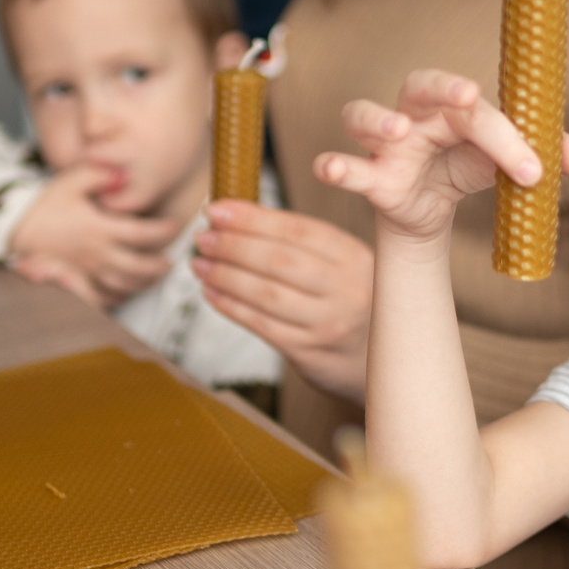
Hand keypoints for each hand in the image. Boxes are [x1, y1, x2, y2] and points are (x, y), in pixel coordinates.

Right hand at [8, 163, 180, 305]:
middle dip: (158, 266)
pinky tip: (124, 295)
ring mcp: (87, 270)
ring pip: (123, 284)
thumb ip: (100, 174)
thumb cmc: (46, 203)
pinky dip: (114, 298)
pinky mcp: (75, 281)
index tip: (174, 227)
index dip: (163, 231)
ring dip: (143, 283)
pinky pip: (98, 297)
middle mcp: (97, 253)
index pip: (142, 234)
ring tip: (154, 278)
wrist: (16, 226)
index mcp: (100, 228)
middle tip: (170, 262)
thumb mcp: (72, 180)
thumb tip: (123, 175)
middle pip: (138, 267)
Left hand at [191, 203, 375, 400]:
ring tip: (199, 264)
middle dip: (232, 246)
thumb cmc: (342, 299)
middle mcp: (347, 288)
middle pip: (279, 261)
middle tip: (203, 238)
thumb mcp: (338, 263)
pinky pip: (261, 325)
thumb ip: (297, 242)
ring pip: (266, 294)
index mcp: (353, 255)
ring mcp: (329, 323)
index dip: (251, 219)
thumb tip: (233, 216)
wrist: (369, 358)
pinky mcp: (310, 352)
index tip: (215, 211)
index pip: (297, 229)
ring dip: (225, 276)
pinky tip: (211, 292)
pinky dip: (230, 306)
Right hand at [315, 69, 568, 246]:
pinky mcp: (370, 177)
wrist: (432, 212)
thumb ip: (548, 156)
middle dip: (443, 88)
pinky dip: (336, 166)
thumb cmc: (468, 168)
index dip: (507, 136)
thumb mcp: (509, 164)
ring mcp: (385, 144)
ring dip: (377, 119)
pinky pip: (345, 165)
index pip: (478, 108)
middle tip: (470, 98)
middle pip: (421, 88)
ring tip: (396, 131)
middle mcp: (414, 114)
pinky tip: (330, 168)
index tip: (535, 170)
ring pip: (363, 114)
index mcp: (453, 105)